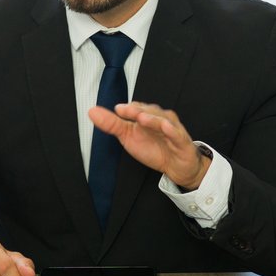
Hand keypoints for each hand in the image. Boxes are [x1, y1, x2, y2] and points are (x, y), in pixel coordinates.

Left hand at [89, 101, 210, 189]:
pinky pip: (177, 135)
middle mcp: (161, 119)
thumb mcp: (129, 137)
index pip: (137, 108)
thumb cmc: (154, 148)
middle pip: (149, 111)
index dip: (127, 109)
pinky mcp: (182, 142)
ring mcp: (173, 129)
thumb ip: (112, 124)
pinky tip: (165, 128)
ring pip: (163, 121)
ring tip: (140, 118)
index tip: (117, 110)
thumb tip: (92, 111)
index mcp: (148, 116)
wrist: (176, 167)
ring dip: (152, 119)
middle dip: (137, 111)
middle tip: (124, 111)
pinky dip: (171, 131)